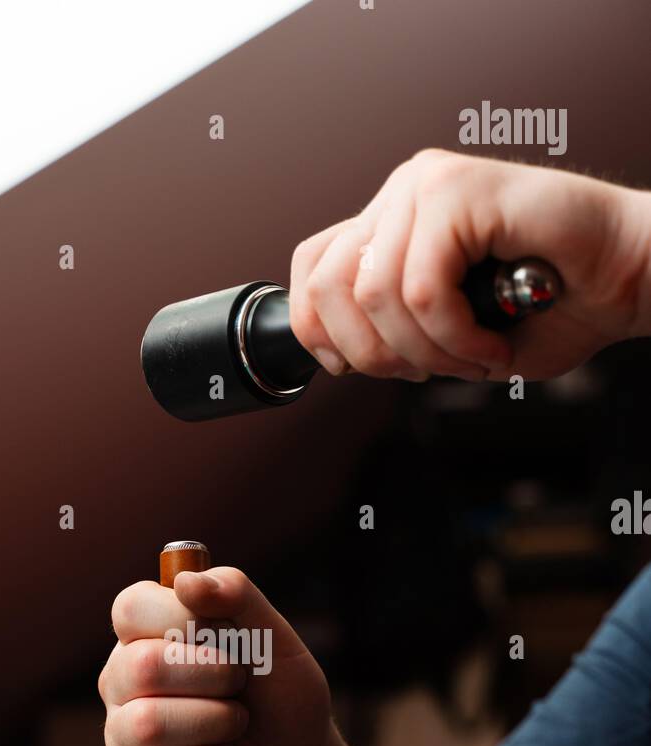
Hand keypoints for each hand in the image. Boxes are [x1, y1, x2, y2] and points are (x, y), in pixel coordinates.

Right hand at [98, 566, 337, 745]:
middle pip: (140, 667)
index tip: (225, 636)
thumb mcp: (276, 639)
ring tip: (235, 727)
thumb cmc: (282, 698)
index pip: (131, 608)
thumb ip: (236, 596)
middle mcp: (124, 678)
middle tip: (239, 688)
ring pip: (147, 725)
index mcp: (149, 634)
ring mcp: (121, 732)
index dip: (183, 620)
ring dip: (215, 726)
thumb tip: (185, 581)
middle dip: (213, 679)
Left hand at [289, 148, 650, 383]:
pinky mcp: (461, 190)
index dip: (319, 330)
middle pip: (332, 285)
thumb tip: (343, 354)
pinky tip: (490, 345)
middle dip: (375, 354)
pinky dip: (455, 336)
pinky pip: (423, 288)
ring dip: (427, 352)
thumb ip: (392, 330)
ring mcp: (429, 185)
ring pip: (376, 294)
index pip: (313, 267)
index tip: (354, 369)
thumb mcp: (447, 330)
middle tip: (427, 372)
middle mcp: (405, 193)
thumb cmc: (551, 307)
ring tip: (473, 359)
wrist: (625, 280)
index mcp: (394, 220)